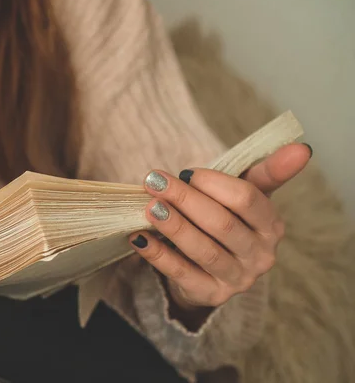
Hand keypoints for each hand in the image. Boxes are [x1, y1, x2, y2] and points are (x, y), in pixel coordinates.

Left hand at [129, 143, 311, 326]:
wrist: (210, 268)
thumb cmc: (226, 220)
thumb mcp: (245, 195)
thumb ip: (267, 171)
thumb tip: (302, 147)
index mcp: (272, 226)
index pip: (246, 199)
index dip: (213, 183)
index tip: (185, 172)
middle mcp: (260, 255)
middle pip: (221, 224)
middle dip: (185, 200)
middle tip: (155, 181)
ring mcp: (236, 279)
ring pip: (203, 250)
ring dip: (174, 226)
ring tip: (149, 207)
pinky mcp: (210, 295)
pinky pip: (181, 274)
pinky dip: (158, 255)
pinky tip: (139, 237)